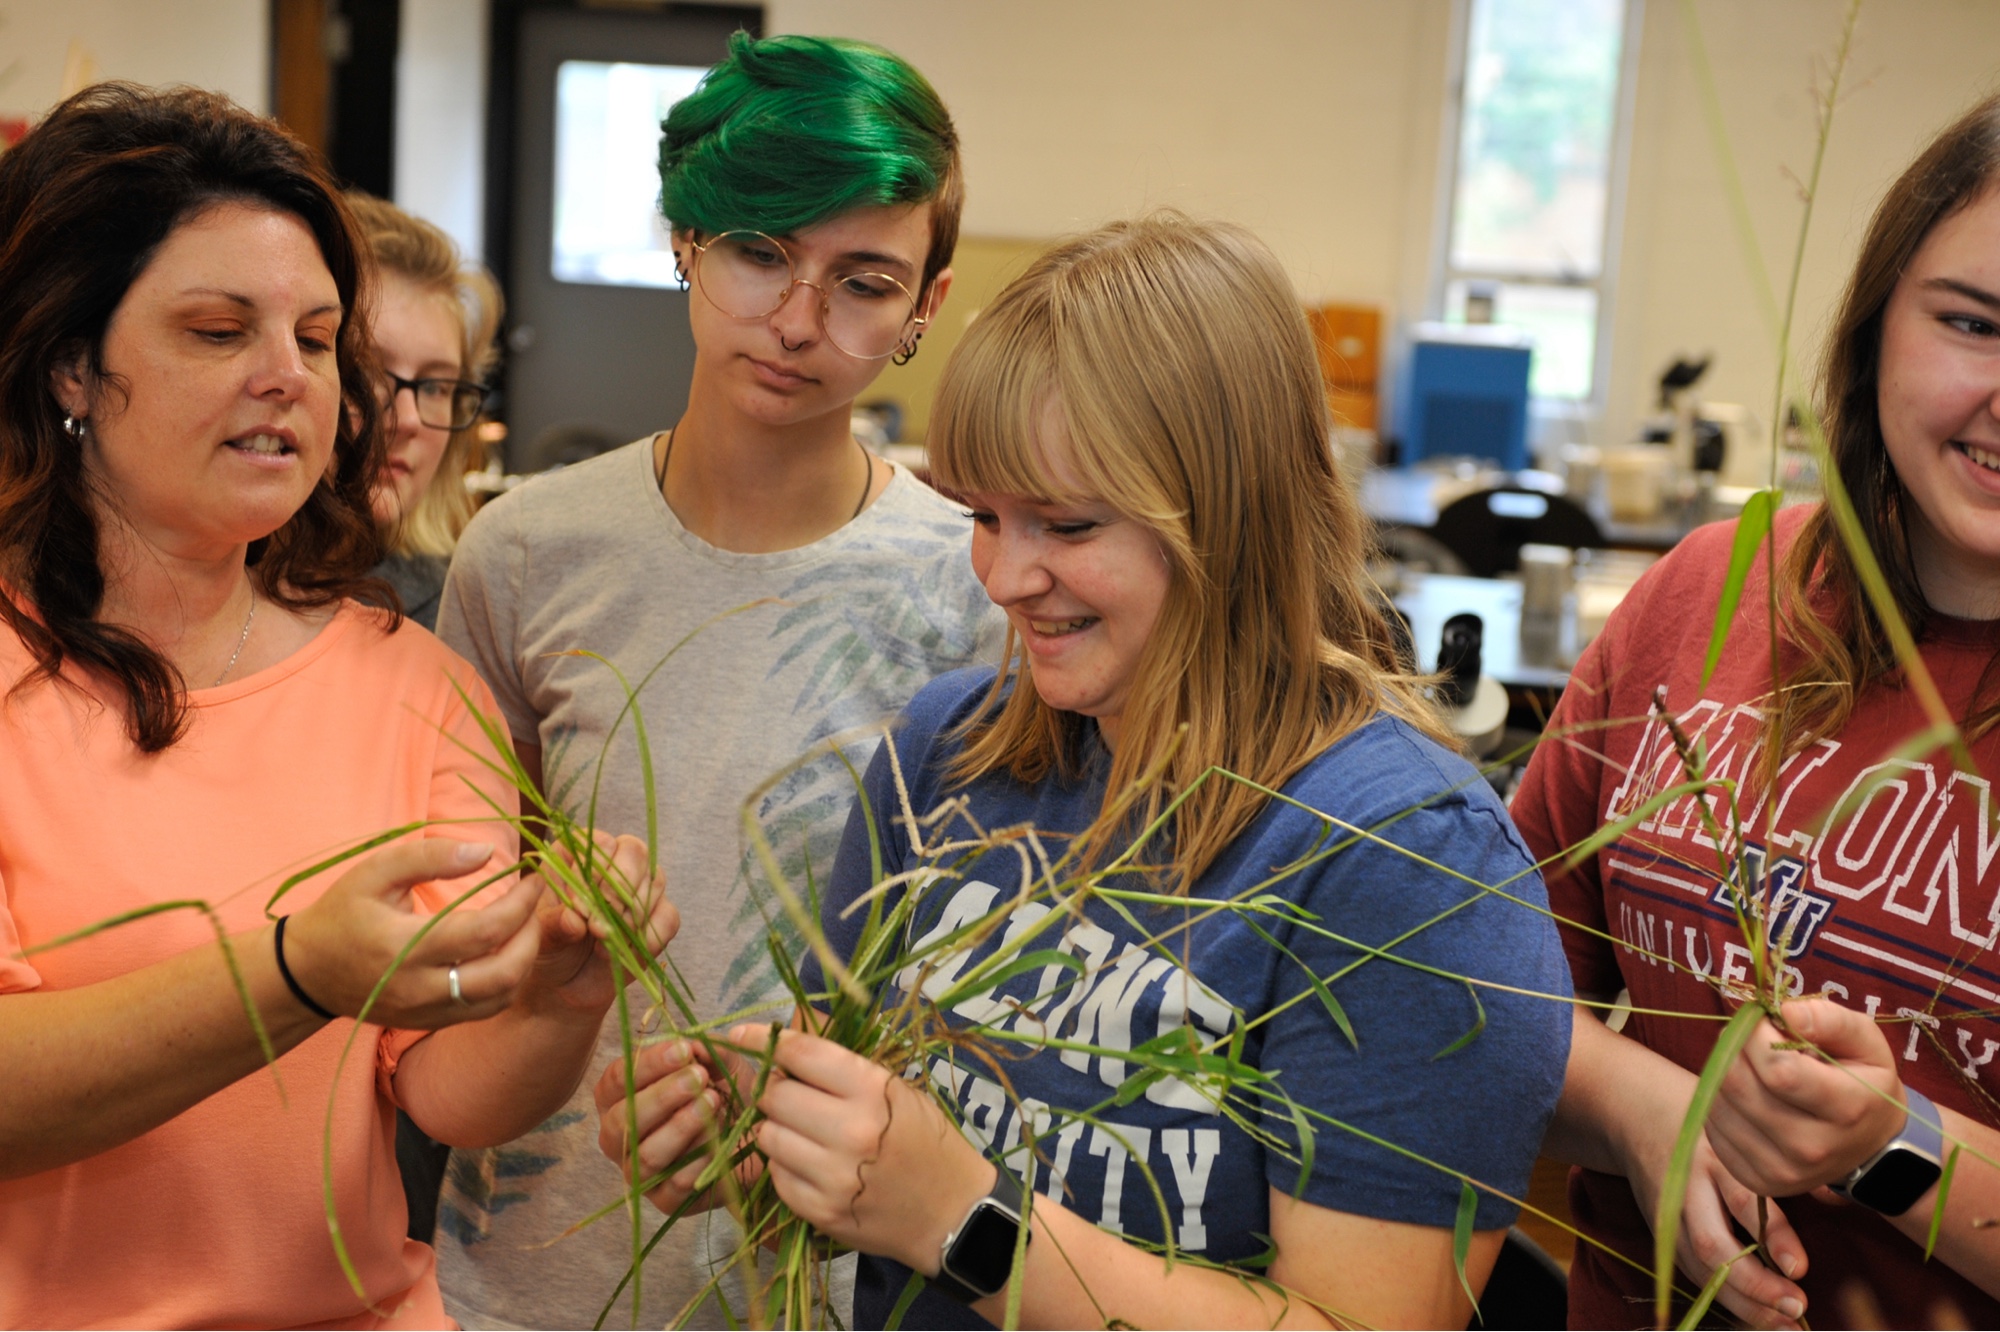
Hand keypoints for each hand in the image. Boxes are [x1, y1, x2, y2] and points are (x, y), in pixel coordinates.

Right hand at [283, 837, 538, 1027]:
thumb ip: (431, 856)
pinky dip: (507, 981)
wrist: (308, 971)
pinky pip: (485, 1009)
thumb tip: (486, 851)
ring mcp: (425, 1011)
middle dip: (532, 936)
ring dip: (525, 961)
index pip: (484, 931)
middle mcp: (418, 987)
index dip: (521, 904)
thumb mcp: (376, 871)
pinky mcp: (430, 1022)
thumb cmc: (344, 912)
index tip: (535, 879)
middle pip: (503, 974)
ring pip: (500, 998)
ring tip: (523, 925)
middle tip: (535, 905)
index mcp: (404, 946)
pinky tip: (504, 950)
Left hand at [523, 835, 678, 1016]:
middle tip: (597, 927)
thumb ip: (554, 924)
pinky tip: (623, 951)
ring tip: (603, 943)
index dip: (594, 871)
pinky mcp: (657, 917)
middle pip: (635, 851)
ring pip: (656, 880)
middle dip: (619, 891)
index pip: (600, 842)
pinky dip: (648, 937)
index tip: (578, 905)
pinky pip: (669, 916)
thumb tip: (574, 920)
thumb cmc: (546, 950)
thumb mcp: (540, 937)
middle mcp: (612, 864)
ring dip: (632, 916)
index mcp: (577, 857)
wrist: (564, 986)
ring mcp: (638, 889)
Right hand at [595, 1037, 742, 1214]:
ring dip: (680, 1127)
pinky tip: (720, 1140)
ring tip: (713, 1103)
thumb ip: (707, 1051)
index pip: (617, 1080)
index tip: (683, 1050)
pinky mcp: (666, 1200)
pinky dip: (700, 1158)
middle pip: (623, 1120)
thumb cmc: (730, 1094)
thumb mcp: (722, 1064)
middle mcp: (621, 1138)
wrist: (764, 1138)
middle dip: (662, 1096)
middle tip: (699, 1077)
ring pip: (646, 1154)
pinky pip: (676, 1183)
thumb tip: (693, 1045)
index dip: (648, 1064)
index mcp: (622, 1098)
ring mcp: (640, 1173)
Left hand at [740, 1024, 994, 1274]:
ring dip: (777, 1129)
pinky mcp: (822, 1211)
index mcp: (873, 1089)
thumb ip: (842, 1064)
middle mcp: (851, 1130)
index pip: (801, 1053)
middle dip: (774, 1091)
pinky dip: (785, 1166)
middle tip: (790, 1095)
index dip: (763, 1040)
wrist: (953, 1212)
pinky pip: (777, 1177)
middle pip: (774, 1096)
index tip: (740, 1035)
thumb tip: (786, 1034)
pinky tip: (810, 1164)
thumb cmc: (926, 1140)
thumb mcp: (896, 1087)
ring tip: (803, 1132)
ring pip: (768, 1136)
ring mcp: (834, 1175)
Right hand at [1623, 1124, 1809, 1329]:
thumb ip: (1777, 1171)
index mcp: (1710, 1160)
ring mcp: (1666, 1217)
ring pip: (1699, 1269)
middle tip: (1797, 1308)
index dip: (1773, 1238)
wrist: (1635, 1119)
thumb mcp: (1738, 1139)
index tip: (1800, 1270)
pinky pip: (1693, 1274)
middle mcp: (1684, 1192)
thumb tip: (1835, 1200)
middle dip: (1755, 1286)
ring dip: (1743, 1305)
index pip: (1741, 1202)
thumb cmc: (1702, 1129)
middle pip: (1712, 1246)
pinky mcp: (1660, 1237)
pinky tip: (1756, 1315)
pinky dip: (1725, 1299)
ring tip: (1784, 1326)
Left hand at [1708, 999, 1907, 1198]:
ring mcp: (1783, 1171)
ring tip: (1750, 1068)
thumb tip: (1783, 1010)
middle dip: (1734, 1048)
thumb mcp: (1864, 1041)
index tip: (1763, 1022)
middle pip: (1738, 1085)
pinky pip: (1713, 1130)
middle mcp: (1813, 1148)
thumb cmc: (1863, 1080)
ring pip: (1718, 1105)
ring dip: (1723, 1073)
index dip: (1756, 1035)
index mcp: (1846, 1108)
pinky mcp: (1758, 1182)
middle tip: (1751, 1041)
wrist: (1871, 1145)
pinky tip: (1744, 1096)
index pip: (1777, 1069)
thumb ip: (1827, 1019)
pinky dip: (1719, 1103)